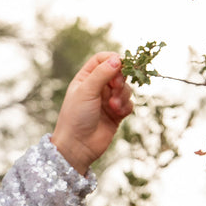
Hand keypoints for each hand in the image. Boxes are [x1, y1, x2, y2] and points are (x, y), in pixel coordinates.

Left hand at [51, 52, 132, 174]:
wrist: (77, 146)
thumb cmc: (76, 117)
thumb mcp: (86, 91)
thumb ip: (101, 74)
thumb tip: (117, 59)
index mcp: (85, 78)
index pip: (102, 59)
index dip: (113, 60)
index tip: (119, 65)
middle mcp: (97, 87)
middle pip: (118, 72)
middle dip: (120, 79)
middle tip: (115, 87)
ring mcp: (107, 100)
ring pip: (125, 88)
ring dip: (122, 95)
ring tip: (112, 106)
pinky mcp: (116, 113)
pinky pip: (128, 103)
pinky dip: (125, 106)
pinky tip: (117, 113)